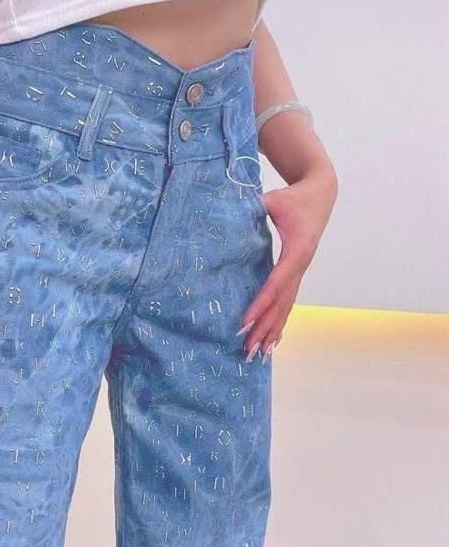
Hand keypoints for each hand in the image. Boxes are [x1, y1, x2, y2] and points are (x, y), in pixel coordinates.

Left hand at [238, 164, 337, 362]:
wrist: (320, 193)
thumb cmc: (294, 196)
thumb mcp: (273, 200)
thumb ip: (254, 210)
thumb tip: (228, 218)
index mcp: (296, 252)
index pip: (275, 284)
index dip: (260, 304)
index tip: (245, 322)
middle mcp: (300, 266)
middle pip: (281, 303)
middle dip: (264, 327)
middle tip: (247, 348)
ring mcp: (301, 271)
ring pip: (286, 306)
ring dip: (273, 330)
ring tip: (259, 353)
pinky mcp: (297, 272)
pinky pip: (288, 300)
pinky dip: (280, 320)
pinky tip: (273, 340)